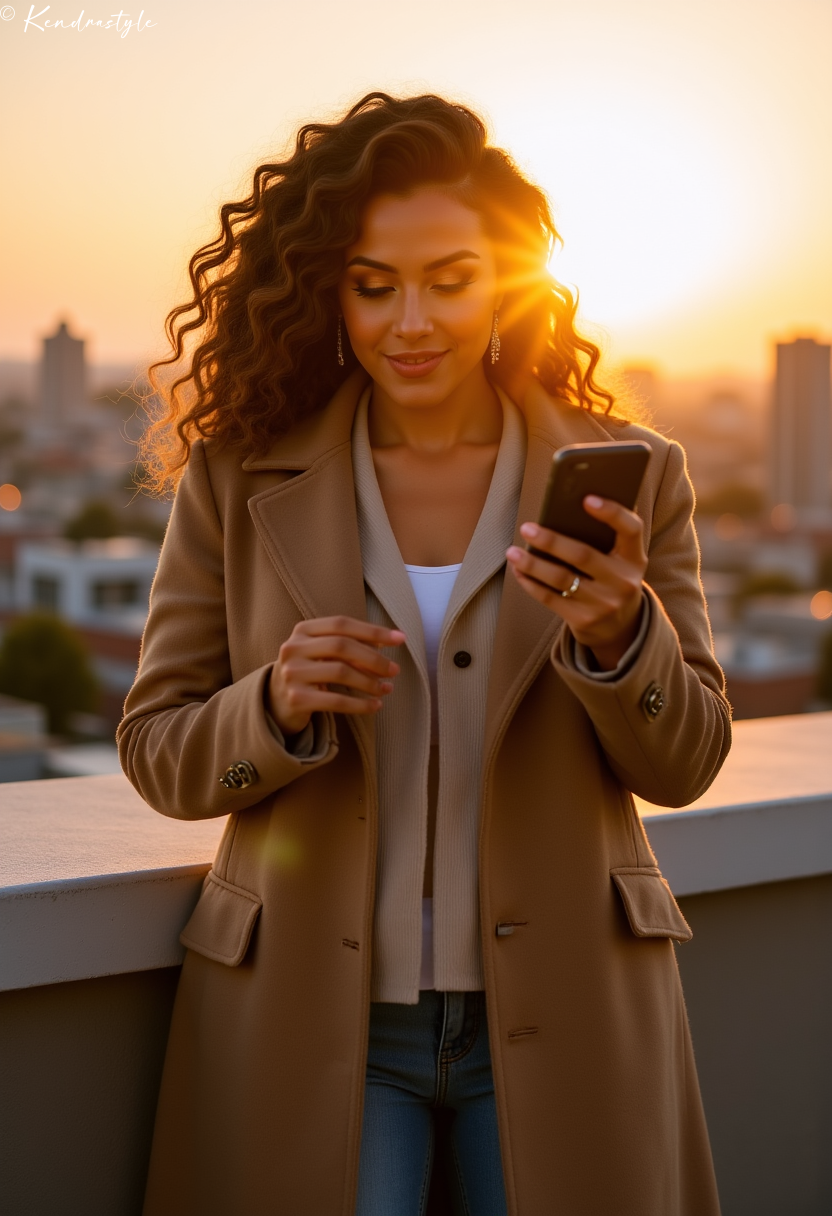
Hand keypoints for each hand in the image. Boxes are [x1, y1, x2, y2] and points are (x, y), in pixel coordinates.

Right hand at [268, 616, 405, 736]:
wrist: (275, 702)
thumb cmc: (309, 672)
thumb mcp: (322, 653)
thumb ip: (349, 646)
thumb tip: (387, 643)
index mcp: (302, 630)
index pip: (341, 624)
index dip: (373, 630)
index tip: (400, 639)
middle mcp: (293, 648)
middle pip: (342, 646)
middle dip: (374, 658)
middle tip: (394, 670)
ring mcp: (292, 674)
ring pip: (341, 672)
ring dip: (370, 682)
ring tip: (386, 689)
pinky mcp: (296, 699)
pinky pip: (336, 701)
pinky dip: (360, 704)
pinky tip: (375, 706)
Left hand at [505, 495, 646, 670]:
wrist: (620, 628)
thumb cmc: (612, 579)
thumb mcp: (621, 560)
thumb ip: (605, 538)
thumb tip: (568, 506)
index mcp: (634, 558)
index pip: (631, 529)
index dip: (612, 513)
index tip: (586, 498)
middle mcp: (623, 581)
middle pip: (583, 555)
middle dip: (551, 541)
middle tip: (527, 528)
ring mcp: (604, 603)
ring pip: (561, 579)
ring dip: (533, 564)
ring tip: (513, 552)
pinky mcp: (584, 620)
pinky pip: (551, 598)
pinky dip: (531, 583)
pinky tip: (518, 571)